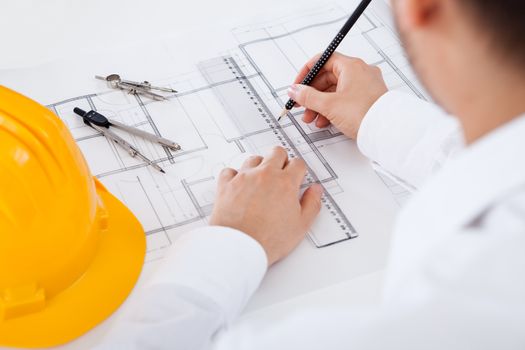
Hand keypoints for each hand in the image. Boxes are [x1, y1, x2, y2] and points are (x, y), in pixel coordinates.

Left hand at [209, 147, 322, 265]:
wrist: (239, 247)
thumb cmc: (269, 240)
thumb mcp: (301, 226)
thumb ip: (311, 204)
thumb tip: (316, 190)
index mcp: (285, 183)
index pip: (298, 163)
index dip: (299, 170)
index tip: (297, 177)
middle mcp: (264, 175)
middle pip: (276, 152)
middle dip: (281, 160)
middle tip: (281, 174)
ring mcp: (244, 178)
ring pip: (253, 159)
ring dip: (259, 166)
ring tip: (260, 181)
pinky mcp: (226, 185)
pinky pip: (229, 171)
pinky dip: (234, 175)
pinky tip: (239, 185)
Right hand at [288, 52, 387, 138]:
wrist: (385, 131)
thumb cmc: (364, 113)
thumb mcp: (329, 105)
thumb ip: (308, 97)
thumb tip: (295, 90)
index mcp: (352, 66)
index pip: (324, 60)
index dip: (307, 73)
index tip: (298, 85)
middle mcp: (360, 72)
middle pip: (328, 78)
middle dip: (312, 94)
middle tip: (301, 105)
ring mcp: (365, 86)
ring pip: (335, 91)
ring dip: (320, 104)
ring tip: (311, 119)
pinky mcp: (368, 99)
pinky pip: (345, 99)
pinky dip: (332, 108)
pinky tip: (325, 121)